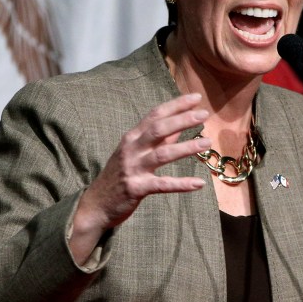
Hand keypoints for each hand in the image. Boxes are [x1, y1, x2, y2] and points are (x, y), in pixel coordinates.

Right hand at [68, 93, 209, 262]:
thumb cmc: (118, 176)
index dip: (176, 105)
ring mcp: (133, 168)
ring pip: (162, 154)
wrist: (96, 204)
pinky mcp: (136, 188)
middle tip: (204, 114)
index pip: (155, 115)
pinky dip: (181, 184)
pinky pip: (162, 185)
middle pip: (158, 129)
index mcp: (132, 137)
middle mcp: (132, 149)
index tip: (196, 97)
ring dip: (186, 147)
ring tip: (207, 143)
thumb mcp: (134, 152)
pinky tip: (199, 183)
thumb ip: (157, 140)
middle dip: (182, 120)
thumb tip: (180, 126)